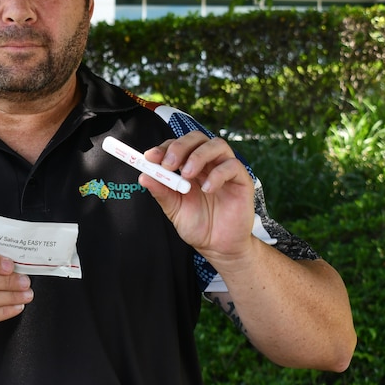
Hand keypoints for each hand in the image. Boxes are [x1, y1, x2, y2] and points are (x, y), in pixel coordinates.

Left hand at [139, 131, 254, 261]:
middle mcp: (207, 163)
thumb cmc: (197, 225)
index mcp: (188, 166)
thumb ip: (161, 192)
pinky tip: (207, 189)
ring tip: (186, 175)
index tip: (150, 157)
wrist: (218, 246)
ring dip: (198, 156)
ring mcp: (225, 169)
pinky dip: (218, 174)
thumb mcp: (173, 209)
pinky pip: (233, 166)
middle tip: (168, 164)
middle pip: (196, 138)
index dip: (163, 148)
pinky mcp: (242, 180)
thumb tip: (143, 176)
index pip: (177, 145)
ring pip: (217, 145)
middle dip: (179, 146)